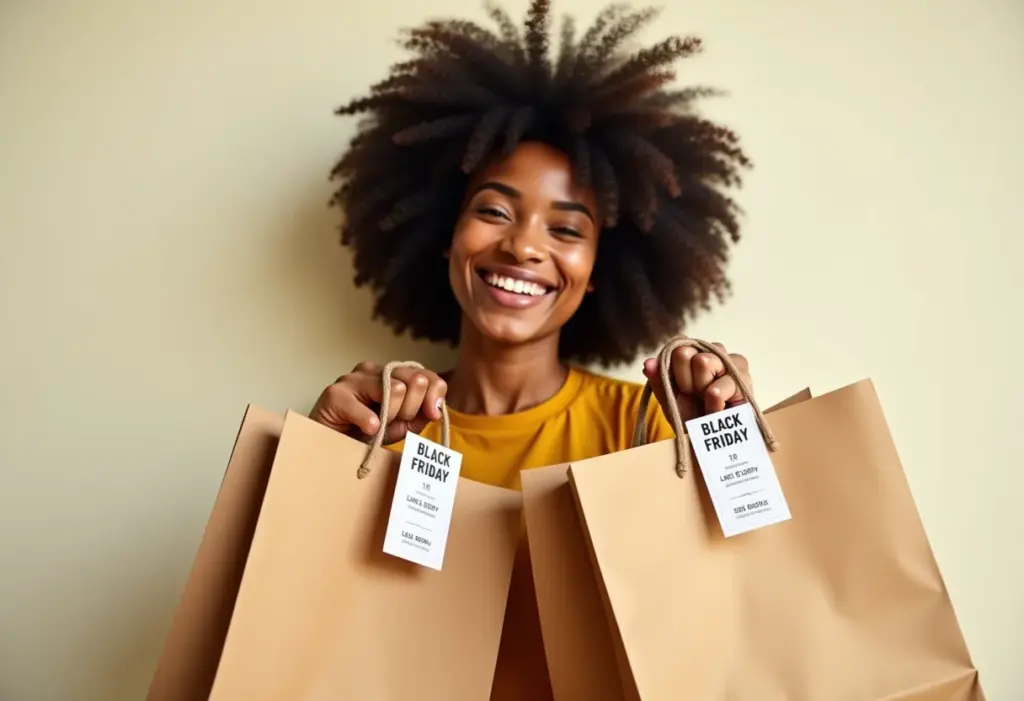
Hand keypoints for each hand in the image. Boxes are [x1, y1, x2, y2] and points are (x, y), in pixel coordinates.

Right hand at [309, 362, 447, 443]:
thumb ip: (422, 412)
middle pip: (415, 380)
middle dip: (413, 408)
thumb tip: (437, 406)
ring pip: (395, 388)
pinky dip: (371, 423)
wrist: (332, 447)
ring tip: (378, 426)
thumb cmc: (366, 433)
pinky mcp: (336, 394)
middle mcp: (374, 370)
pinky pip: (367, 409)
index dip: (435, 394)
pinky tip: (369, 430)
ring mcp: (353, 379)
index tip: (433, 415)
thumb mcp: (403, 424)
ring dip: (393, 415)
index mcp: (391, 374)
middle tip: (396, 422)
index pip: (426, 374)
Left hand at [642, 342, 751, 422]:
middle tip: (695, 395)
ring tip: (707, 400)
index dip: (672, 371)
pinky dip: (711, 404)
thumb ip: (658, 379)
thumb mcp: (668, 397)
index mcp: (695, 350)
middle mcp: (714, 350)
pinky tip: (717, 410)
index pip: (675, 345)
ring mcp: (732, 362)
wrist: (712, 440)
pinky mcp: (745, 381)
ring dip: (699, 389)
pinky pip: (716, 388)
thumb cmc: (691, 414)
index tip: (680, 388)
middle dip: (684, 380)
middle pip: (684, 352)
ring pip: (702, 361)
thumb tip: (648, 364)